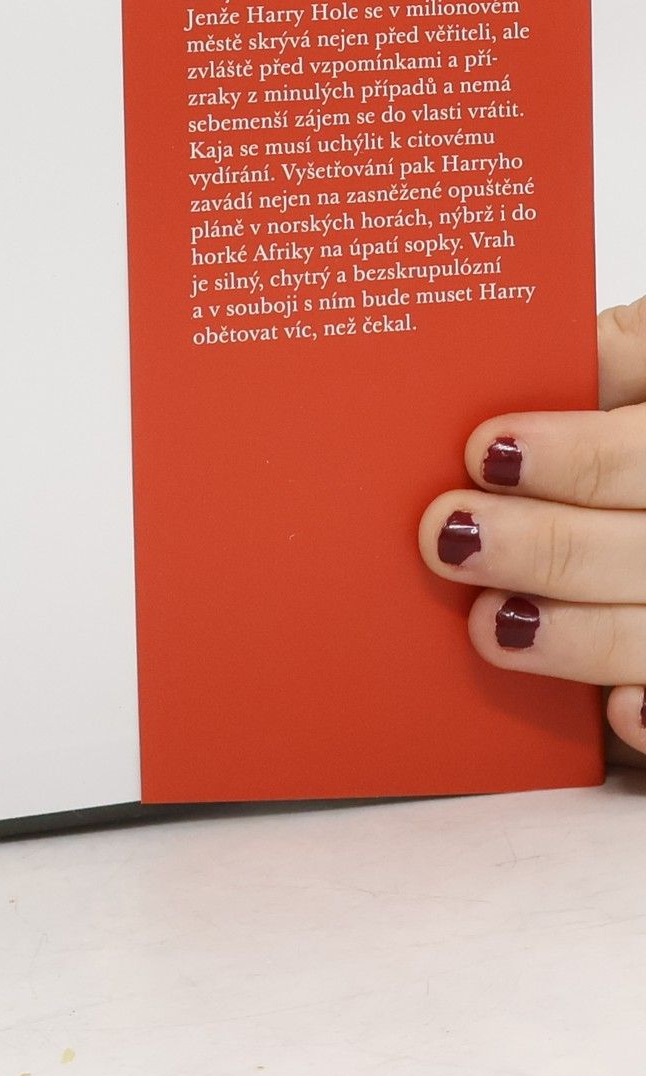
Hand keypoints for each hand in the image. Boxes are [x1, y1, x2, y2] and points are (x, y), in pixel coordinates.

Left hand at [421, 295, 645, 748]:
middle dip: (551, 546)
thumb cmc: (631, 412)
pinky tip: (617, 711)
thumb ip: (597, 363)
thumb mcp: (634, 363)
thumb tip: (492, 377)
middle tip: (449, 538)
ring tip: (491, 626)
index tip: (485, 451)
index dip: (578, 455)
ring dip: (582, 635)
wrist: (643, 483)